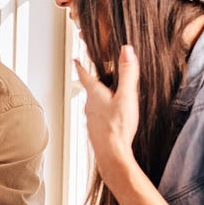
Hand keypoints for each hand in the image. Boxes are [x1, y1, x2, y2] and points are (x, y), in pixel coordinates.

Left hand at [74, 45, 140, 179]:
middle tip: (102, 78)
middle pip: (91, 90)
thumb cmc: (118, 127)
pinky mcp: (96, 131)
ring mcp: (91, 119)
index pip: (85, 75)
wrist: (112, 155)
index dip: (81, 66)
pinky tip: (113, 119)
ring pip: (94, 105)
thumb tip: (126, 50)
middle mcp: (89, 106)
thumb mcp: (126, 96)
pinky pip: (99, 118)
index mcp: (95, 94)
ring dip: (101, 99)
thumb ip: (127, 73)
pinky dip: (105, 114)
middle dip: (96, 83)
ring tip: (112, 99)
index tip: (75, 60)